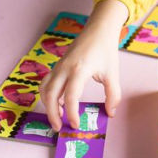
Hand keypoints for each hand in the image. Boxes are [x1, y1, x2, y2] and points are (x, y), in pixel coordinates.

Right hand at [40, 0, 127, 130]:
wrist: (98, 29)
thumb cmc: (105, 50)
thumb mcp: (112, 73)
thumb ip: (113, 95)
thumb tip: (110, 113)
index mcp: (79, 70)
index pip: (71, 96)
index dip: (72, 113)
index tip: (75, 125)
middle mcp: (65, 68)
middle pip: (50, 94)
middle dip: (52, 114)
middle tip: (59, 128)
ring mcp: (59, 66)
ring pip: (45, 88)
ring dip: (47, 104)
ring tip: (58, 117)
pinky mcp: (58, 65)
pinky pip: (47, 82)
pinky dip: (48, 94)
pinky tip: (60, 102)